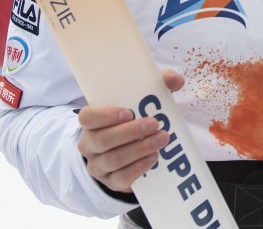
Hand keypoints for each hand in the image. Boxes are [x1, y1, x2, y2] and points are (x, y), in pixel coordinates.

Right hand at [77, 69, 183, 193]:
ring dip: (139, 149)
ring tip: (162, 139)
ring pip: (113, 159)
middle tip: (154, 124)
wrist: (130, 149)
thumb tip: (175, 79)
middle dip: (130, 132)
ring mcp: (98, 165)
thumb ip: (158, 85)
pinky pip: (121, 178)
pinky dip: (138, 168)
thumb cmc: (134, 119)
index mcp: (91, 121)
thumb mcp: (143, 100)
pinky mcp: (110, 182)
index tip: (128, 112)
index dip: (105, 115)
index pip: (87, 116)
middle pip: (102, 140)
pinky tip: (154, 157)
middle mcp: (89, 143)